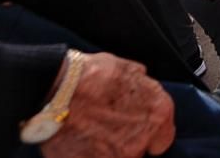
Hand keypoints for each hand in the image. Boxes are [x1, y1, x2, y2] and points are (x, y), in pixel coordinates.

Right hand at [40, 53, 173, 157]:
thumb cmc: (90, 76)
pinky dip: (89, 154)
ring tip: (90, 134)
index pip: (164, 139)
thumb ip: (143, 86)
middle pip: (139, 150)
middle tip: (108, 129)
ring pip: (119, 157)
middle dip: (126, 142)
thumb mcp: (128, 69)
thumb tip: (144, 87)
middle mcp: (142, 138)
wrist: (56, 91)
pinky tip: (79, 142)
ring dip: (107, 149)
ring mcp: (118, 156)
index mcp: (158, 112)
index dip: (150, 136)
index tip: (139, 133)